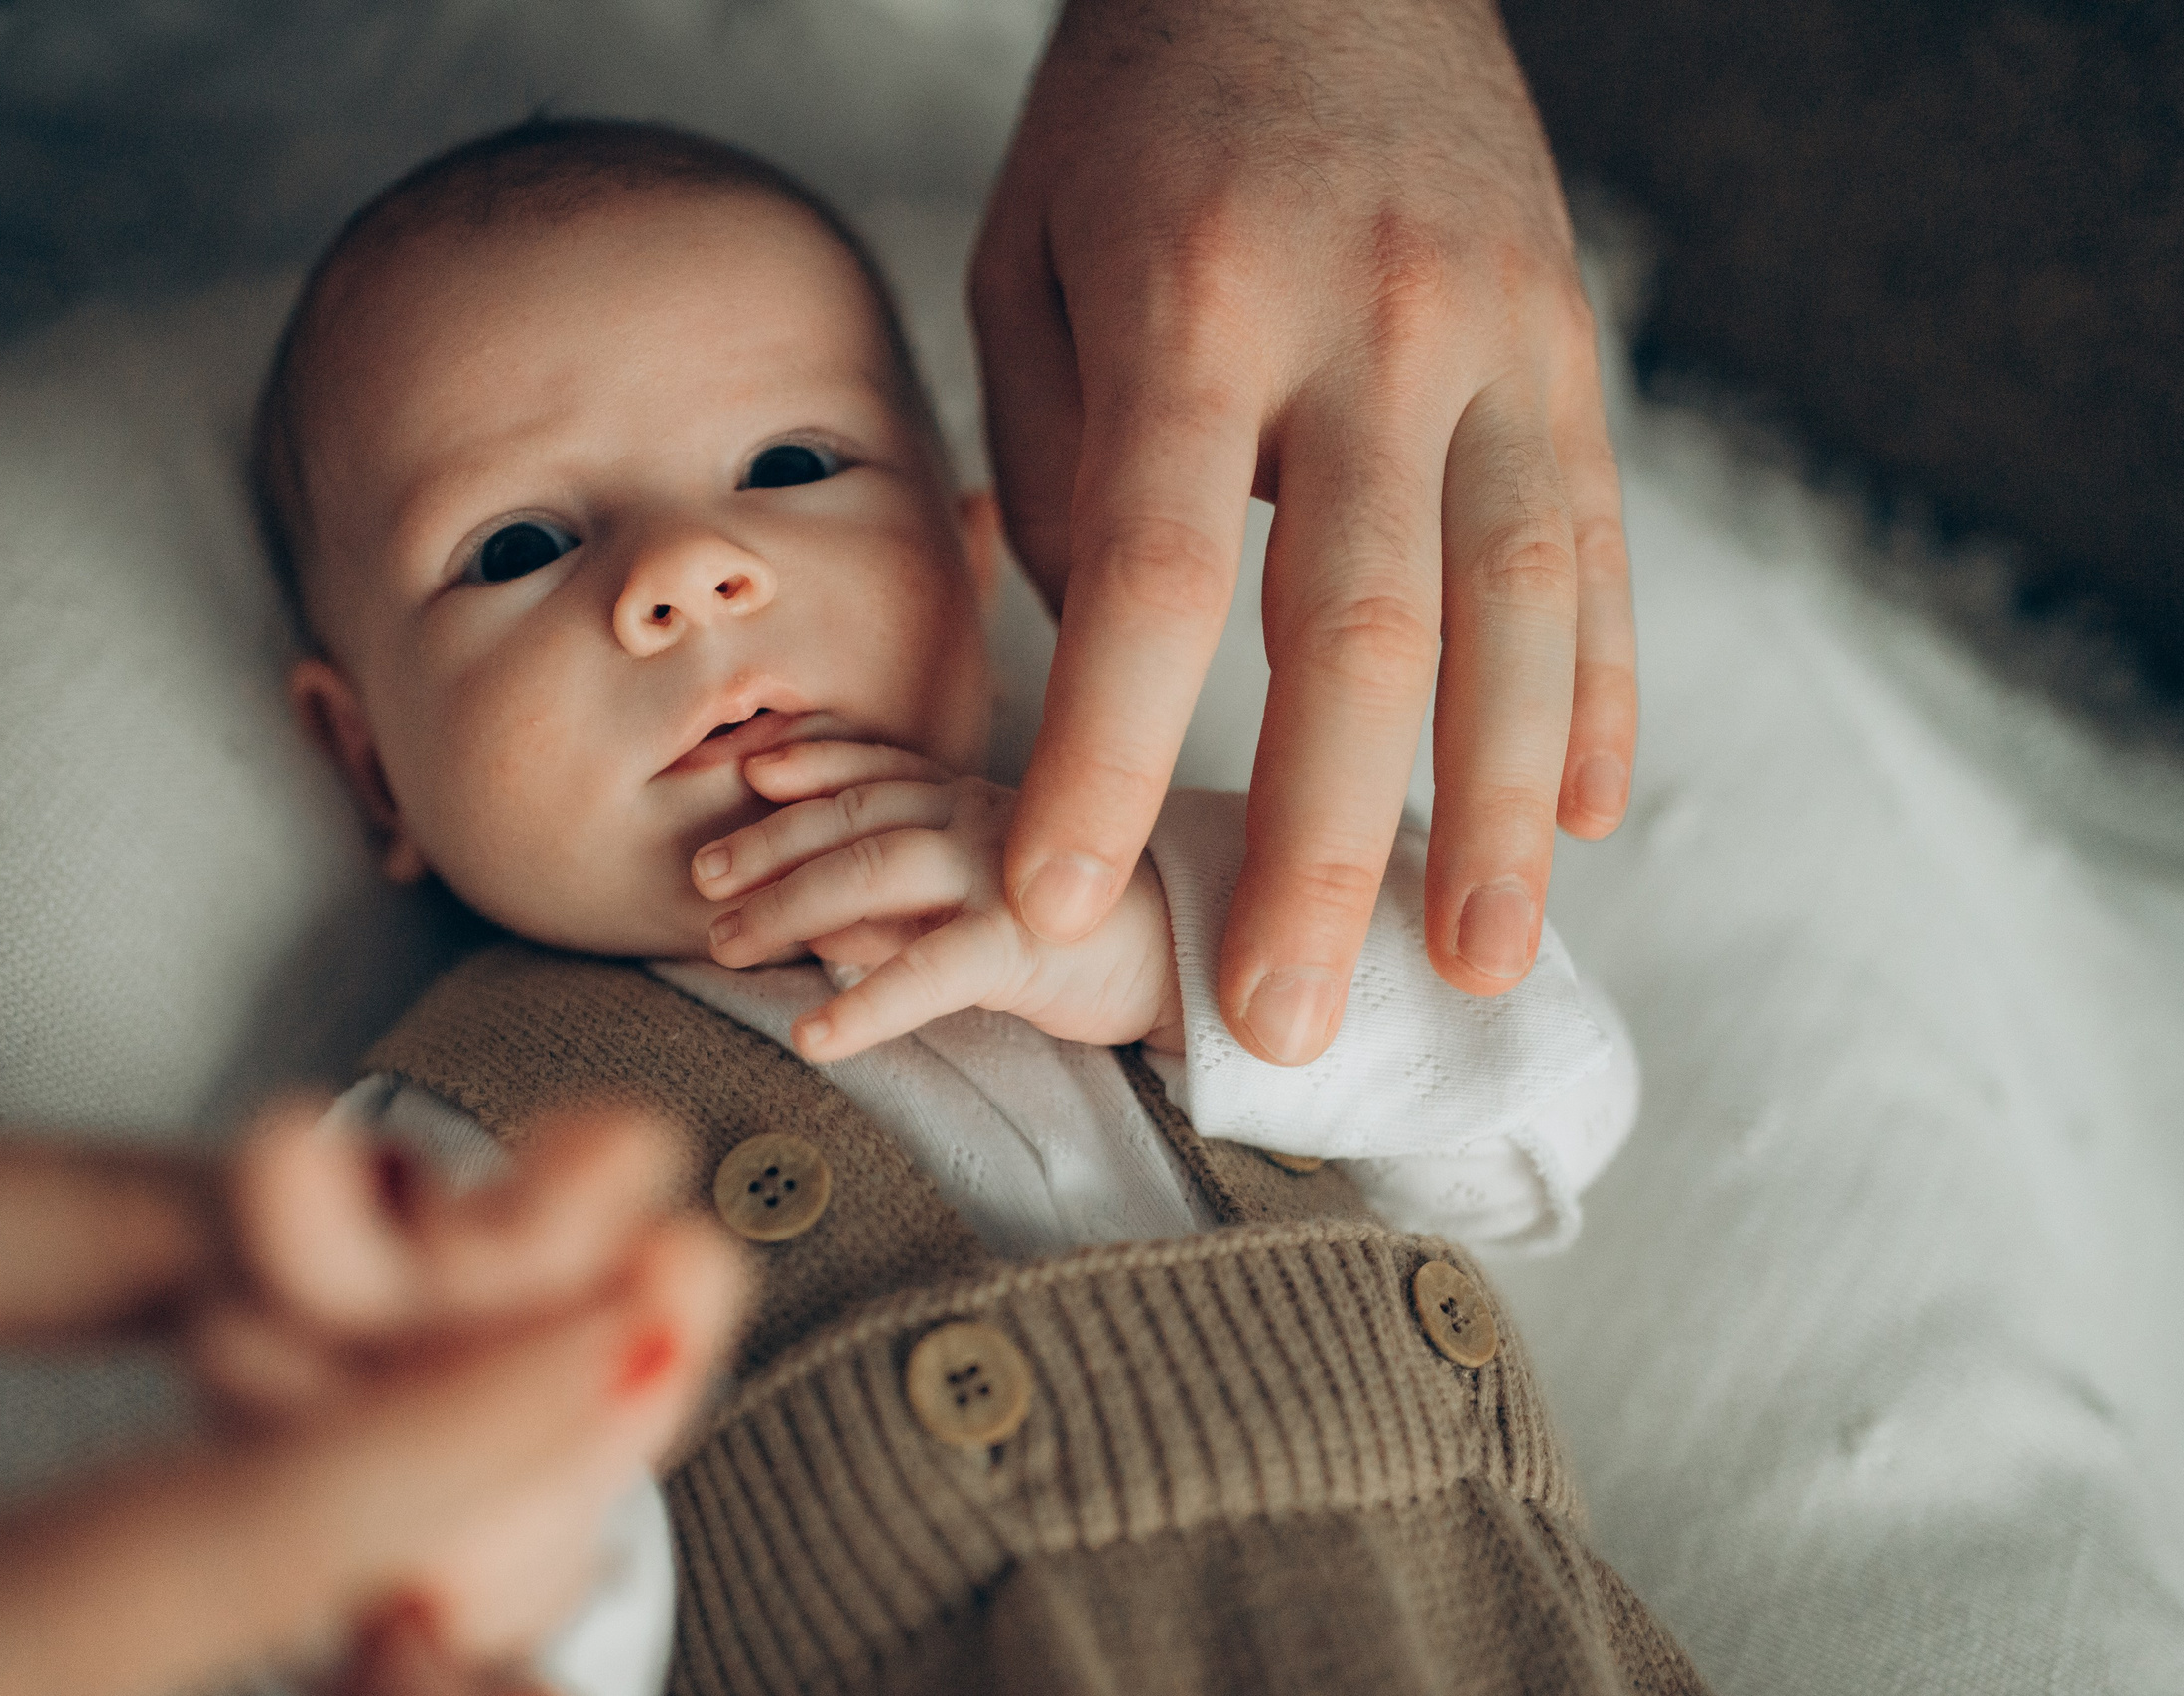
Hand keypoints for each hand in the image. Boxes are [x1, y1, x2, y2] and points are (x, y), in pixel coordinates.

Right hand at [0, 1104, 744, 1695]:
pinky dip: (383, 1610)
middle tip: (665, 1328)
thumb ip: (107, 1222)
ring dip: (482, 1553)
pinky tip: (448, 1544)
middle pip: (358, 1648)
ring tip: (599, 1376)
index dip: (479, 1397)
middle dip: (533, 1489)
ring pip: (346, 1681)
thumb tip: (375, 1195)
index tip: (638, 1299)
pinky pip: (276, 1687)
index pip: (264, 1530)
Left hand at [690, 740, 1181, 1060]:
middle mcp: (983, 820)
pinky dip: (864, 1003)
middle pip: (857, 813)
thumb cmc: (1088, 932)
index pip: (877, 767)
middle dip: (770, 840)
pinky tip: (812, 1036)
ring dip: (790, 903)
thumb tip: (813, 921)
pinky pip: (931, 970)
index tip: (748, 767)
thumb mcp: (981, 903)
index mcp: (971, 802)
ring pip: (876, 869)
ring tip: (725, 943)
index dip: (809, 761)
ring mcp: (1006, 873)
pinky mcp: (1026, 943)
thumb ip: (905, 904)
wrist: (1199, 965)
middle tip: (700, 875)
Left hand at [971, 0, 1636, 1064]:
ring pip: (1522, 611)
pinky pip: (1603, 547)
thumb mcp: (1032, 259)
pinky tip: (1582, 820)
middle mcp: (1370, 331)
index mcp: (1197, 306)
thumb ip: (1062, 464)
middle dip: (1320, 843)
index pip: (1155, 572)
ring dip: (1496, 811)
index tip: (1055, 904)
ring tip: (1476, 966)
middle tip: (1285, 1015)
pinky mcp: (1577, 351)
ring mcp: (1503, 340)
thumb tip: (1114, 654)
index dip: (1101, 752)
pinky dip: (1599, 693)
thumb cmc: (1136, 123)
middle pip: (1360, 628)